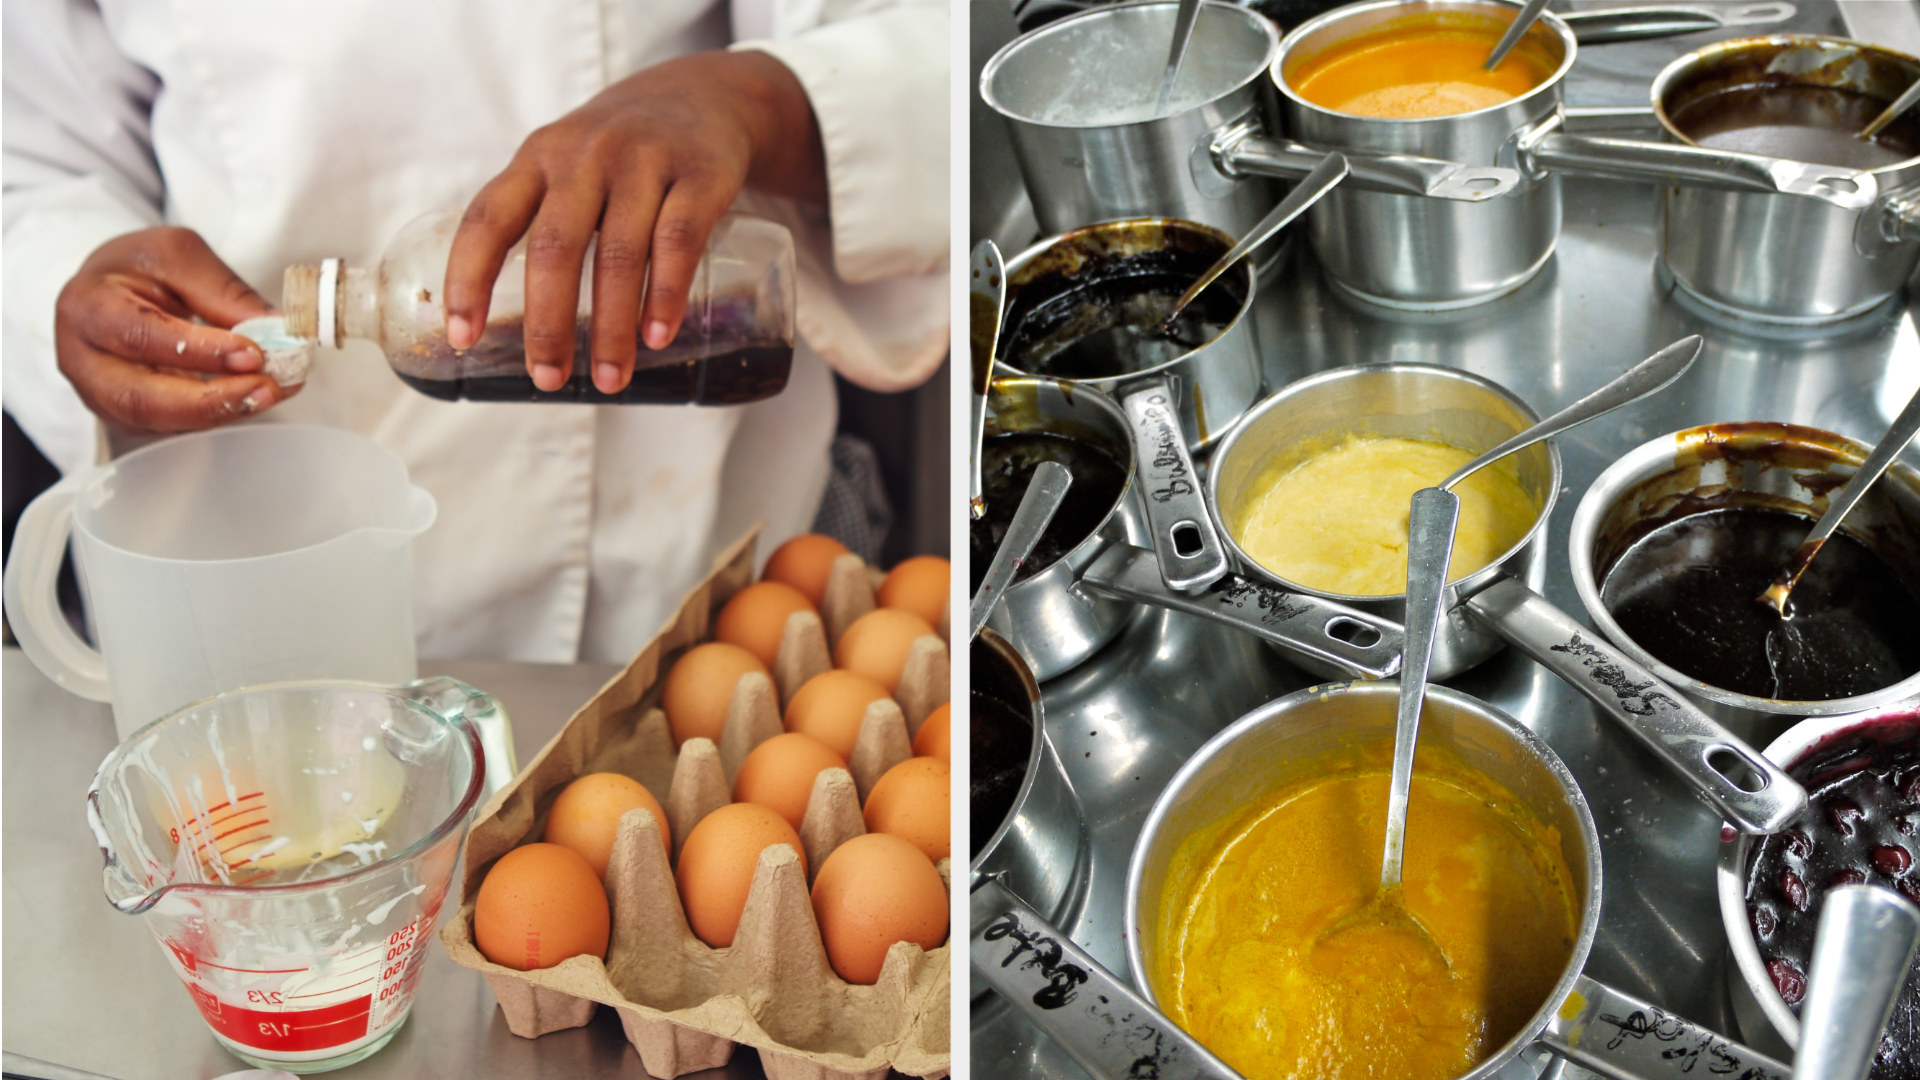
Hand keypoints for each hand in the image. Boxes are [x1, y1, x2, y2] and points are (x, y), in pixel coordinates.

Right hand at [55, 227, 290, 433]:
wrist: (108, 287)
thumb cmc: (138, 267)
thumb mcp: (179, 255)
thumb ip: (223, 292)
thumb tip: (275, 331)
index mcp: (88, 307)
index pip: (141, 337)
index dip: (200, 351)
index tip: (253, 354)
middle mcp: (82, 359)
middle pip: (140, 398)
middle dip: (210, 400)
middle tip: (267, 388)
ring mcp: (100, 395)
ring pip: (158, 421)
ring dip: (221, 412)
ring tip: (269, 393)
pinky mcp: (125, 416)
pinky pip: (172, 426)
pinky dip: (218, 415)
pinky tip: (253, 396)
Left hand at [444, 50, 824, 394]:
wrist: (705, 95)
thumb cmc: (621, 153)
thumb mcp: (567, 164)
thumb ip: (539, 222)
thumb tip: (517, 328)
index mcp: (538, 159)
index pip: (488, 219)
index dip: (468, 278)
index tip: (462, 336)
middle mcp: (585, 156)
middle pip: (554, 247)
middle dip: (548, 323)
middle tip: (547, 378)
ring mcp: (644, 162)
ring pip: (617, 252)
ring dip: (612, 326)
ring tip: (611, 379)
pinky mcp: (700, 174)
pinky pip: (679, 240)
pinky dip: (665, 293)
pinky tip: (659, 336)